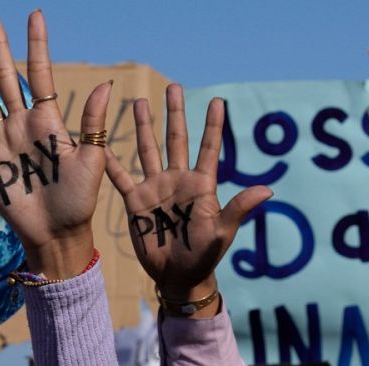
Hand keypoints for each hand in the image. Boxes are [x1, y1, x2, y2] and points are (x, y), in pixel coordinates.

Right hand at [0, 11, 112, 277]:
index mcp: (49, 123)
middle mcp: (23, 127)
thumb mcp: (92, 161)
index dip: (37, 46)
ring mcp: (3, 143)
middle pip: (7, 79)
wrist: (58, 235)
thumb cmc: (80, 202)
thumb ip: (93, 123)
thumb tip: (107, 84)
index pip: (40, 75)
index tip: (35, 16)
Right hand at [105, 86, 271, 306]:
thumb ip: (240, 208)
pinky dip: (111, 160)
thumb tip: (268, 190)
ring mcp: (156, 188)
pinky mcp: (135, 201)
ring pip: (148, 149)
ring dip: (144, 125)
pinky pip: (120, 176)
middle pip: (176, 139)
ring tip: (139, 101)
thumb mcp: (222, 232)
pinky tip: (101, 141)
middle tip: (173, 86)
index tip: (218, 101)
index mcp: (201, 186)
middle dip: (175, 113)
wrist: (178, 276)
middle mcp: (178, 181)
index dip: (213, 126)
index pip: (209, 149)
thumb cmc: (205, 256)